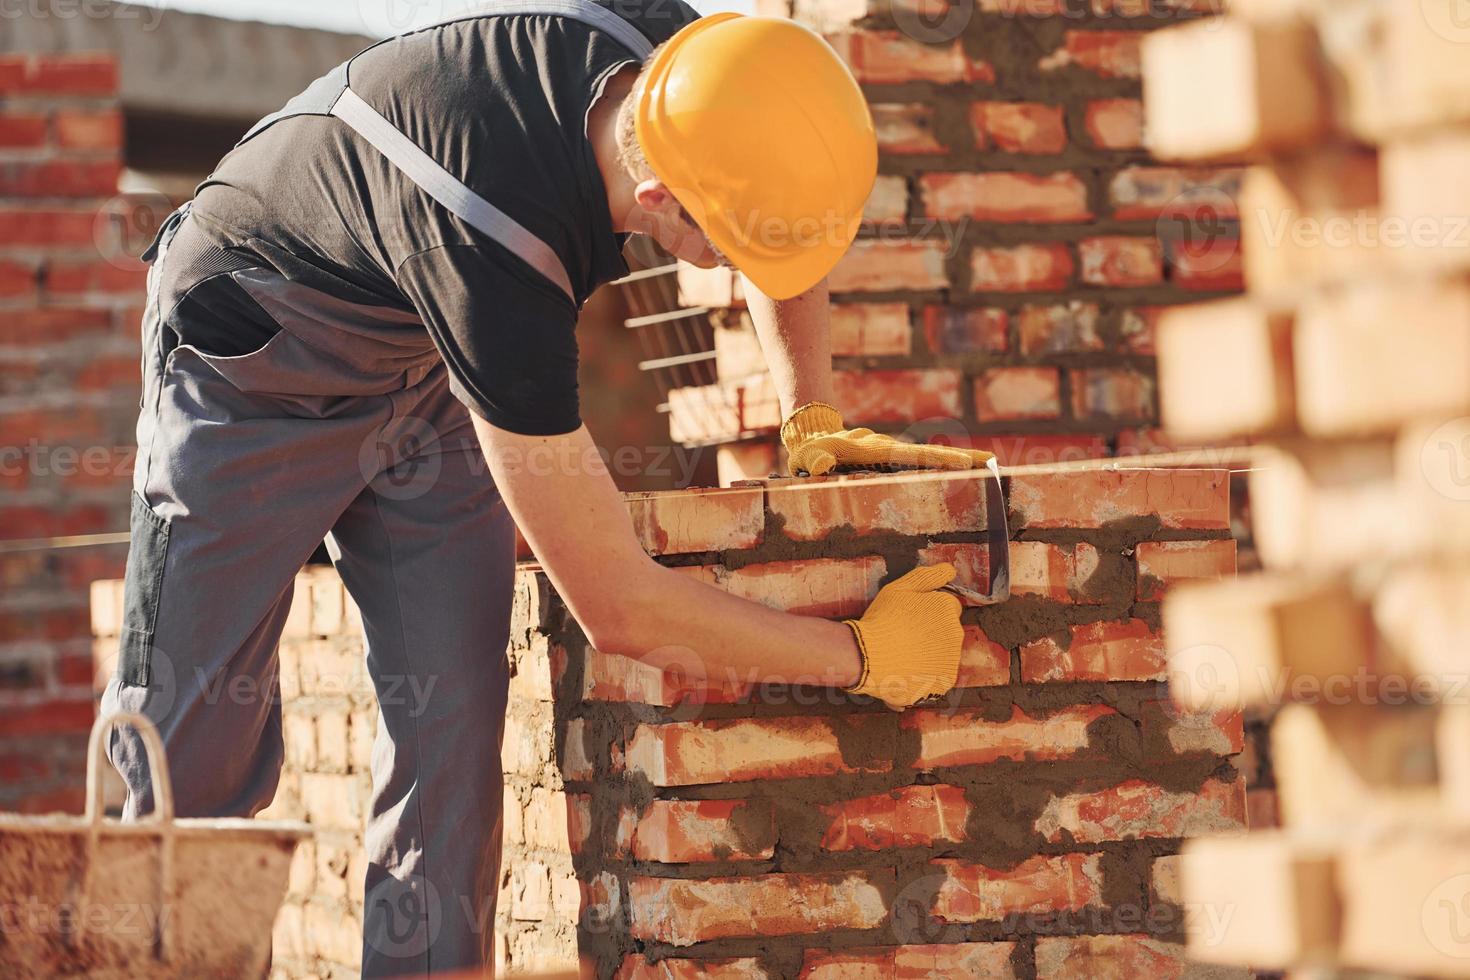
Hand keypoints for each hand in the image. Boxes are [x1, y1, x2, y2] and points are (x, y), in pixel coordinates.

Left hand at [780, 403, 994, 476]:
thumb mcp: (810, 457)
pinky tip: (964, 474)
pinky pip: (920, 465)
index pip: (915, 457)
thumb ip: (816, 462)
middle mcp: (891, 451)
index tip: (968, 464)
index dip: (941, 461)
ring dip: (958, 464)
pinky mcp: (892, 461)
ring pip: (929, 459)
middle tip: (995, 464)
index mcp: (878, 451)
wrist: (814, 436)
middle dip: (962, 460)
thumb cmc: (811, 452)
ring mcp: (893, 455)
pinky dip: (943, 468)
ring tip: (990, 470)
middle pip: (932, 456)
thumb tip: (822, 466)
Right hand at [842, 563, 964, 709]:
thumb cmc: (880, 620)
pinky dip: (927, 673)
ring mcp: (951, 660)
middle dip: (932, 631)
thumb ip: (927, 577)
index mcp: (947, 608)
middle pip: (948, 630)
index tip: (909, 617)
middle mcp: (955, 633)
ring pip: (944, 653)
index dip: (928, 611)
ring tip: (903, 653)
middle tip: (904, 635)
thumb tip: (950, 570)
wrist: (866, 657)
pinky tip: (908, 669)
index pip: (948, 607)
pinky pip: (939, 674)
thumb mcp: (899, 589)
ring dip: (930, 652)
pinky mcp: (944, 681)